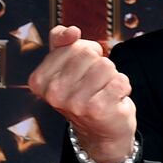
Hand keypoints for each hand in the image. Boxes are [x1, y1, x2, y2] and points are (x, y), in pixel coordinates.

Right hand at [28, 26, 136, 162]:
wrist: (100, 132)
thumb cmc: (84, 94)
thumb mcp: (66, 66)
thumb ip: (62, 42)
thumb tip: (71, 30)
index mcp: (40, 79)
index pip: (73, 43)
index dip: (86, 52)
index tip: (82, 71)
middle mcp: (54, 92)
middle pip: (90, 53)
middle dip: (99, 64)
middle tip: (95, 84)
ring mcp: (75, 103)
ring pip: (107, 65)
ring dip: (112, 77)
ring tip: (104, 91)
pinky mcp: (98, 109)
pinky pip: (121, 80)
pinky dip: (123, 88)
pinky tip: (114, 100)